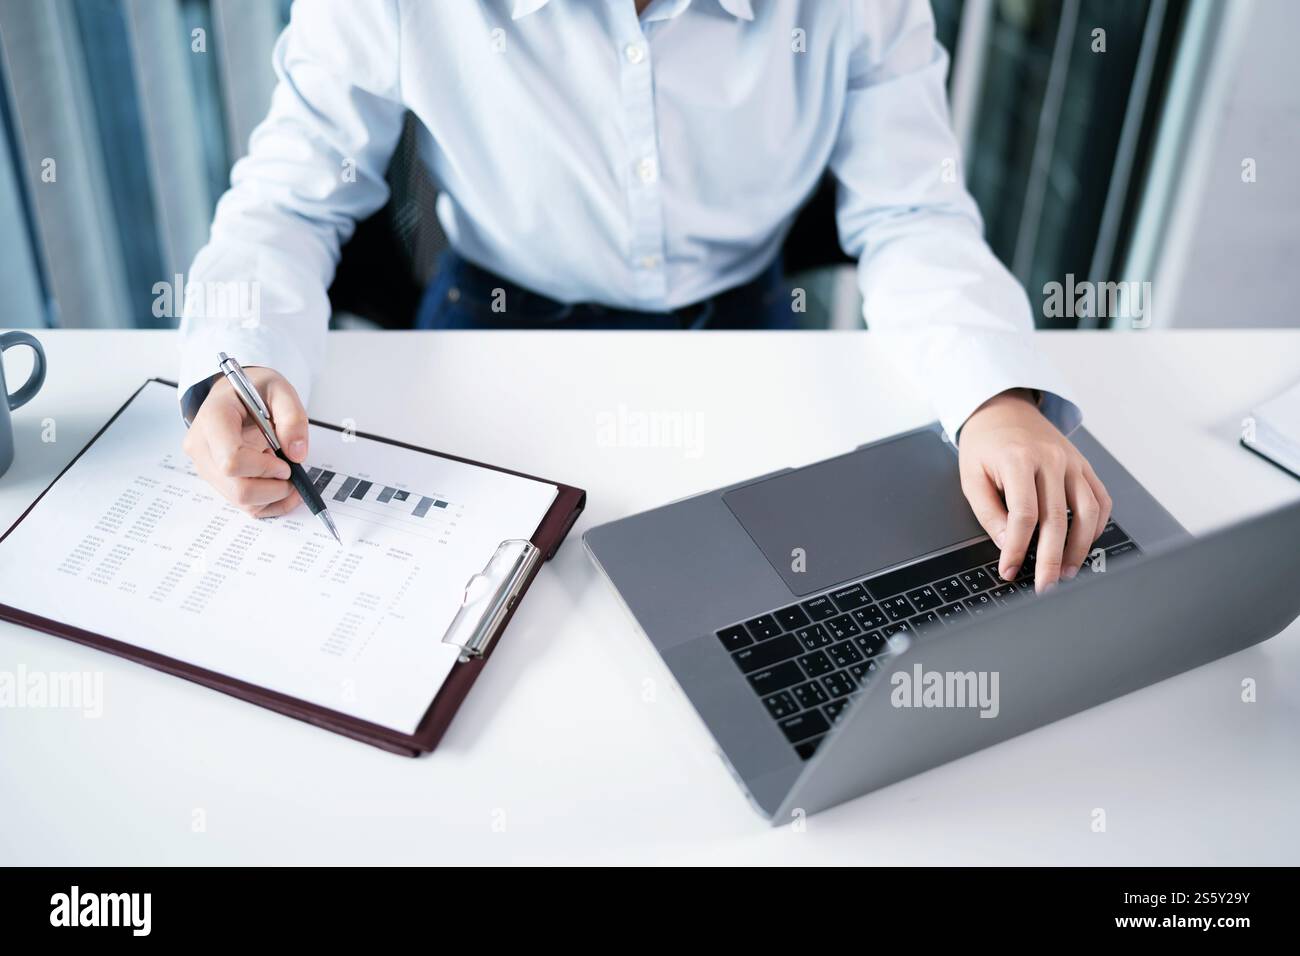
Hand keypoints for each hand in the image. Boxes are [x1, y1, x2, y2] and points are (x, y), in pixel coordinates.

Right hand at [182, 367, 309, 518]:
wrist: (233, 395)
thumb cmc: (253, 390)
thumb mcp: (279, 389)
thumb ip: (292, 417)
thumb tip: (297, 454)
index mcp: (213, 419)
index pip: (232, 461)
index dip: (265, 469)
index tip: (285, 461)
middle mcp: (202, 447)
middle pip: (237, 488)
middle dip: (273, 488)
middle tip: (290, 471)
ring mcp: (206, 466)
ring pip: (240, 501)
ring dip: (273, 496)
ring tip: (284, 472)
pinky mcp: (216, 480)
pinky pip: (242, 504)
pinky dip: (268, 502)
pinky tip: (280, 486)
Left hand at [957, 389, 1110, 592]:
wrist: (1004, 410)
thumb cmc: (985, 445)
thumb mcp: (971, 476)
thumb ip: (987, 512)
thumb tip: (1006, 544)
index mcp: (1018, 461)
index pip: (1023, 515)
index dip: (1017, 548)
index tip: (1009, 570)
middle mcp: (1051, 460)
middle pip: (1058, 519)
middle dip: (1051, 560)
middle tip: (1045, 587)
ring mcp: (1073, 462)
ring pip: (1087, 513)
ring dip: (1079, 549)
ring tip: (1065, 573)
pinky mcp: (1085, 466)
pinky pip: (1100, 500)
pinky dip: (1096, 527)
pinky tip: (1083, 545)